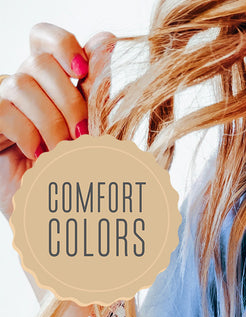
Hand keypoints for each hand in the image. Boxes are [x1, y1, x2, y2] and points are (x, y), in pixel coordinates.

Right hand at [0, 23, 115, 219]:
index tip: (82, 70)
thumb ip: (100, 92)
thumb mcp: (98, 135)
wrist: (55, 223)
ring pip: (22, 83)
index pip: (47, 38)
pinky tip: (39, 156)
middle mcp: (26, 87)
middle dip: (68, 97)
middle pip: (39, 61)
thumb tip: (109, 40)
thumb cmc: (80, 179)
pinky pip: (4, 109)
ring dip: (51, 122)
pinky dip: (28, 134)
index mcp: (55, 85)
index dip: (63, 44)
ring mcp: (3, 103)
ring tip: (63, 153)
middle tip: (83, 135)